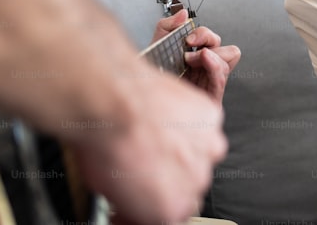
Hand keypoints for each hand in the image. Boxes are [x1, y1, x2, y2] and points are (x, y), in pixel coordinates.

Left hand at [70, 68, 225, 224]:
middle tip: (146, 160)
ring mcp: (208, 148)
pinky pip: (205, 124)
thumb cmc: (105, 143)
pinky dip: (190, 120)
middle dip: (170, 175)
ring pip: (202, 153)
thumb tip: (132, 202)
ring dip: (184, 147)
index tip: (141, 193)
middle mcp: (196, 182)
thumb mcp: (108, 192)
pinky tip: (166, 117)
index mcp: (171, 209)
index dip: (153, 201)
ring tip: (156, 135)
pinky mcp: (211, 117)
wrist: (110, 102)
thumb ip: (133, 203)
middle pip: (190, 184)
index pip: (170, 214)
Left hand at [154, 9, 241, 103]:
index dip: (204, 34)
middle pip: (227, 47)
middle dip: (208, 41)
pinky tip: (204, 60)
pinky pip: (221, 79)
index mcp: (198, 59)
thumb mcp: (156, 47)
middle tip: (188, 50)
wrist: (141, 99)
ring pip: (230, 59)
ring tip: (190, 60)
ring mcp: (210, 84)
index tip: (188, 38)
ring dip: (212, 54)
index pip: (215, 41)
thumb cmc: (151, 78)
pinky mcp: (209, 99)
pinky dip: (216, 65)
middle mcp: (207, 70)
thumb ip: (168, 25)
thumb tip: (183, 14)